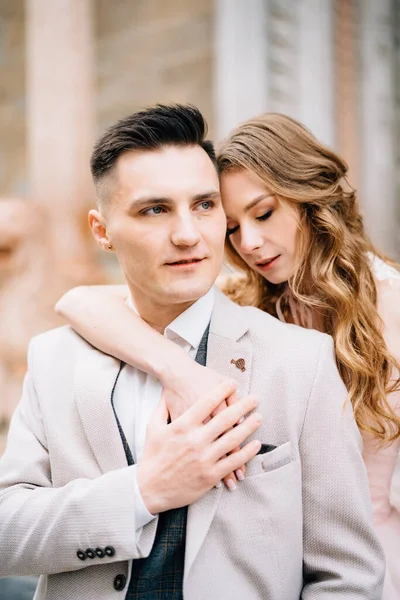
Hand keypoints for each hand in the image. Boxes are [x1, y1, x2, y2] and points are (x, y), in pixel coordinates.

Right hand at [137, 380, 261, 513]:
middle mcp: (195, 440)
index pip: (206, 403)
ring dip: (248, 427)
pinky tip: (256, 444)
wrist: (149, 488)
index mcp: (182, 426)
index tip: (233, 383)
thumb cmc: (152, 457)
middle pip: (224, 419)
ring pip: (232, 439)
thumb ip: (162, 408)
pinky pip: (232, 461)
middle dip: (242, 406)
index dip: (222, 391)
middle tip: (254, 399)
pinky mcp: (209, 475)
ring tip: (258, 418)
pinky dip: (246, 453)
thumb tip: (166, 392)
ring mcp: (204, 458)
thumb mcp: (152, 427)